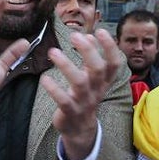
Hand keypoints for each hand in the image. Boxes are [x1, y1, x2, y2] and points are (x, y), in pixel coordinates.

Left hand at [41, 28, 121, 159]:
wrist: (79, 128)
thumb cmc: (84, 97)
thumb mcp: (91, 78)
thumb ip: (90, 58)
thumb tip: (89, 36)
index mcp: (104, 81)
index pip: (114, 62)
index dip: (110, 47)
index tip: (99, 31)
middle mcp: (97, 90)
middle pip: (98, 69)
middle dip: (88, 51)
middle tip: (74, 36)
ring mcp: (84, 101)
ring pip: (80, 82)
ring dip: (66, 65)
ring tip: (52, 52)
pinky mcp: (70, 111)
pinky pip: (63, 100)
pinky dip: (54, 89)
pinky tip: (44, 79)